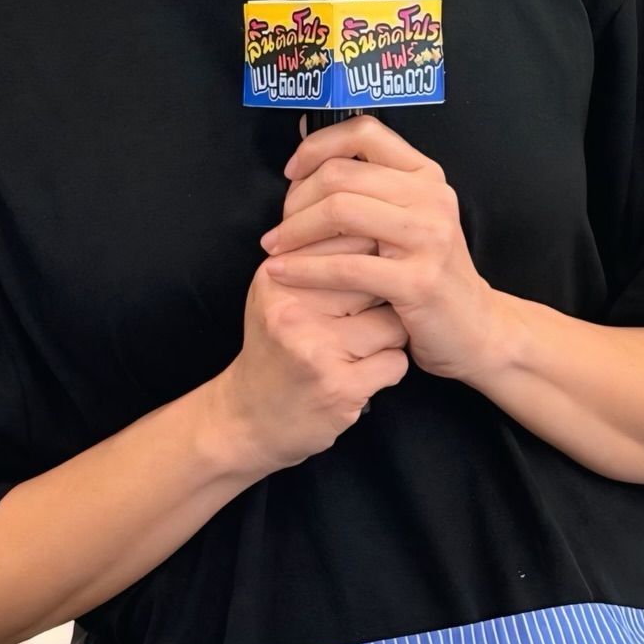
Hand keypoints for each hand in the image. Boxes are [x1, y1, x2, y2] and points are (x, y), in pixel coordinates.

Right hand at [210, 262, 408, 479]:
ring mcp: (316, 350)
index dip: (375, 258)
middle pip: (378, 281)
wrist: (247, 419)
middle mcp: (293, 311)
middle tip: (364, 319)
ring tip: (361, 350)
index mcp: (277, 277)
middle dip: (385, 298)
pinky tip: (362, 374)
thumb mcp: (278, 292)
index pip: (351, 242)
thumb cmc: (274, 347)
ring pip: (394, 325)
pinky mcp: (340, 387)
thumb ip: (316, 256)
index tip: (372, 273)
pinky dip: (388, 370)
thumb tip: (376, 224)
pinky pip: (396, 362)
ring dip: (389, 339)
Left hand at [260, 117, 506, 381]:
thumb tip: (306, 156)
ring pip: (340, 210)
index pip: (364, 132)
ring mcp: (429, 237)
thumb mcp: (409, 220)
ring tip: (273, 248)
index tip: (292, 172)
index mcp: (426, 176)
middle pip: (341, 174)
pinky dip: (304, 268)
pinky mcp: (418, 281)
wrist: (474, 329)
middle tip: (278, 226)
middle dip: (296, 199)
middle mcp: (432, 197)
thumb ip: (369, 191)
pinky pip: (345, 266)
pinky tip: (282, 273)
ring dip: (294, 230)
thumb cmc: (427, 274)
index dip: (317, 146)